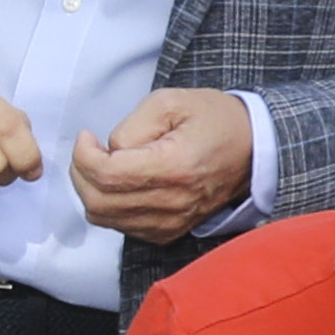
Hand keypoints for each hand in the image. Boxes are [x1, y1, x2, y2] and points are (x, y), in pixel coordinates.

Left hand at [67, 86, 251, 238]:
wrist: (253, 147)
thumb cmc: (214, 120)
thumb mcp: (170, 102)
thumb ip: (131, 126)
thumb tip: (108, 152)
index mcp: (175, 167)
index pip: (107, 176)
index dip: (83, 156)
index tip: (87, 137)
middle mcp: (173, 203)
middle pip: (99, 202)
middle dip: (81, 173)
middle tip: (89, 150)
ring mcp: (172, 222)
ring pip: (105, 218)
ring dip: (92, 190)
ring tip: (104, 163)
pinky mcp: (170, 231)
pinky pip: (121, 227)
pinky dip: (109, 205)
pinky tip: (120, 182)